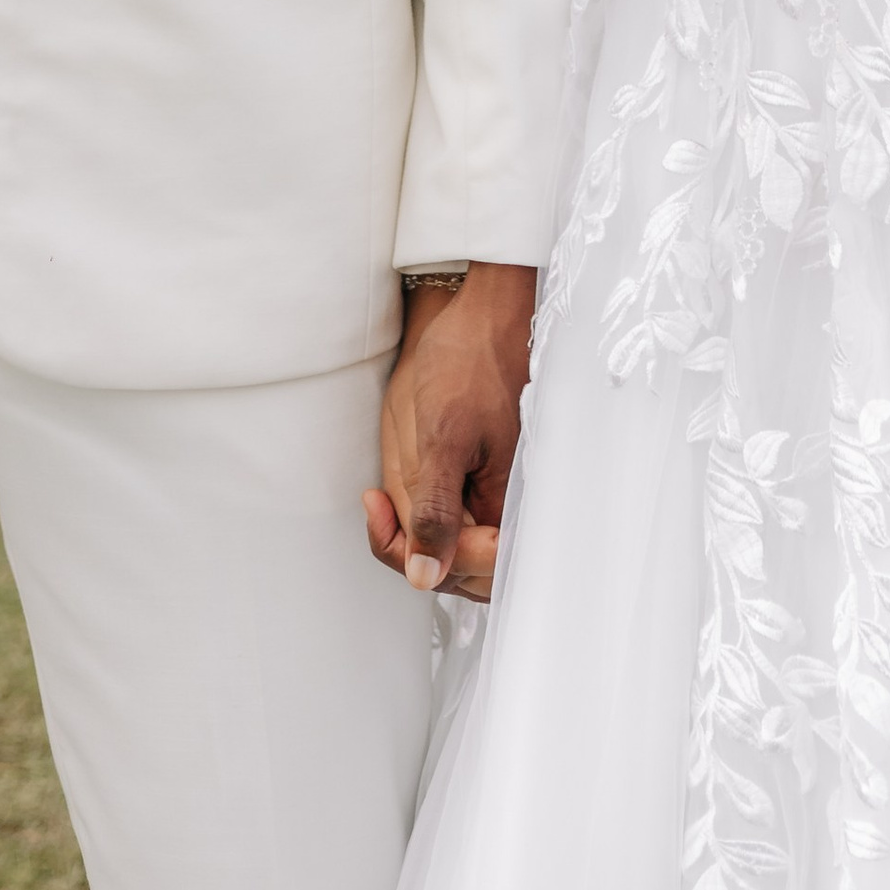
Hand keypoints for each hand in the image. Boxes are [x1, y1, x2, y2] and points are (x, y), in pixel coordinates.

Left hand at [363, 261, 535, 605]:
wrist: (485, 312)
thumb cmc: (469, 360)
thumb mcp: (442, 435)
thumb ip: (436, 510)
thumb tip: (425, 578)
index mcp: (511, 500)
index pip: (462, 569)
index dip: (414, 554)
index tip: (378, 507)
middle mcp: (512, 506)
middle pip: (462, 572)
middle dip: (414, 549)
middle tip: (377, 505)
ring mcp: (504, 494)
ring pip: (459, 553)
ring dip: (416, 535)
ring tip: (383, 497)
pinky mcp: (493, 481)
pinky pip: (461, 524)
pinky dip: (427, 518)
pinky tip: (400, 490)